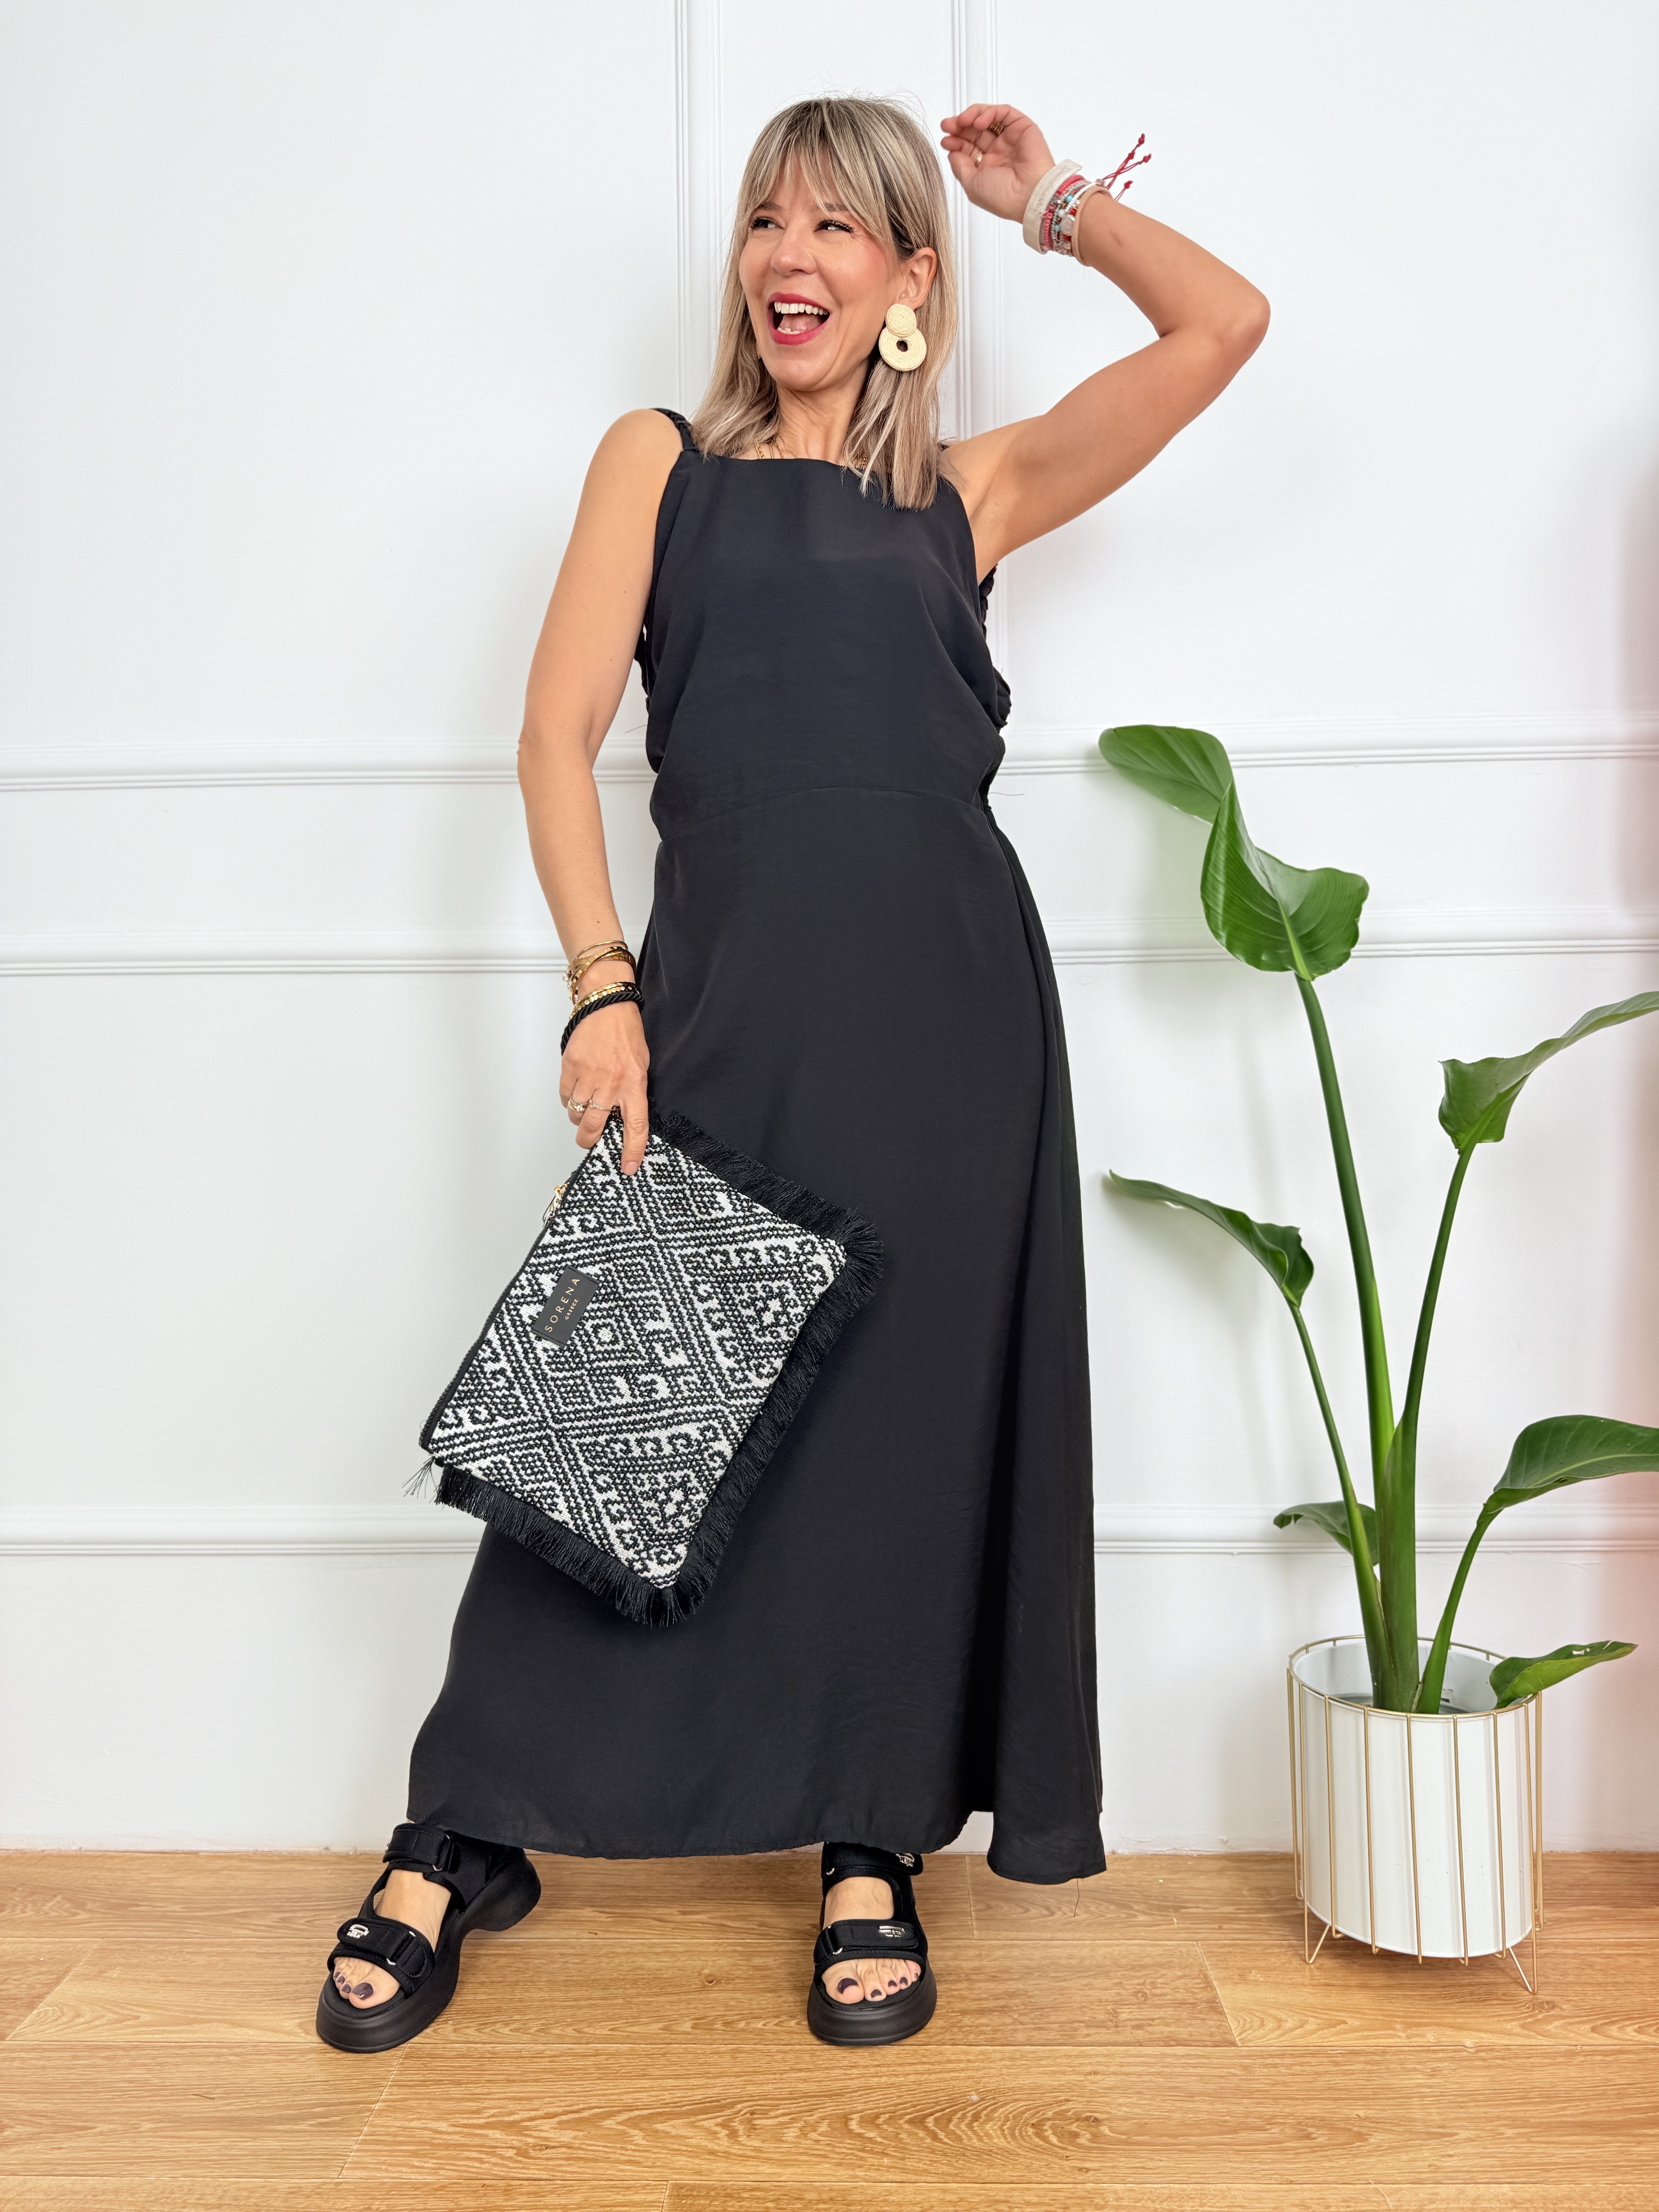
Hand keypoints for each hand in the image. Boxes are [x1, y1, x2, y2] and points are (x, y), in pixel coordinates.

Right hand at [561, 1003, 648, 1172]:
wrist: (606, 1005)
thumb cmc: (626, 1033)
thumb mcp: (641, 1065)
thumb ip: (632, 1092)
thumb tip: (621, 1117)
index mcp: (634, 1084)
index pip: (635, 1126)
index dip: (632, 1150)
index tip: (628, 1168)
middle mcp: (611, 1083)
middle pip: (595, 1127)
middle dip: (589, 1140)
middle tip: (589, 1140)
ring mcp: (588, 1076)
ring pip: (577, 1113)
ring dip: (579, 1116)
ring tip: (586, 1104)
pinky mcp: (570, 1067)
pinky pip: (565, 1096)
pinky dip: (569, 1099)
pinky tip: (576, 1090)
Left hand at [939, 104, 1054, 223]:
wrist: (1029, 195)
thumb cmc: (1004, 197)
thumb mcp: (971, 185)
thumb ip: (960, 167)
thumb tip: (952, 153)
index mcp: (988, 168)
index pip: (969, 148)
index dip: (956, 141)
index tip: (945, 140)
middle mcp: (999, 153)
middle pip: (976, 131)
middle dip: (960, 126)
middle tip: (948, 125)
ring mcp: (1010, 139)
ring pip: (989, 119)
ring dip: (972, 116)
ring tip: (961, 121)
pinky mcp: (1022, 127)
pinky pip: (1003, 113)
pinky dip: (989, 113)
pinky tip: (979, 121)